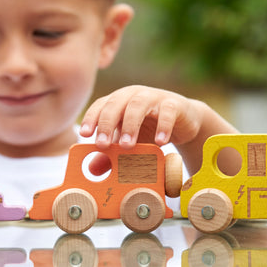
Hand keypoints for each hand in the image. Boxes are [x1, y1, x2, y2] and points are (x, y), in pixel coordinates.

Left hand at [80, 86, 202, 149]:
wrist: (182, 123)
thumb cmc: (149, 129)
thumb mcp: (129, 141)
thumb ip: (112, 154)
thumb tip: (91, 171)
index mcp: (119, 101)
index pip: (101, 105)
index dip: (91, 118)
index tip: (84, 134)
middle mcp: (133, 95)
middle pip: (115, 103)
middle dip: (106, 123)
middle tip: (102, 144)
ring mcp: (154, 97)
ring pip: (138, 105)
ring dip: (130, 125)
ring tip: (126, 146)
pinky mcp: (174, 104)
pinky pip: (167, 112)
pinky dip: (163, 126)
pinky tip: (160, 142)